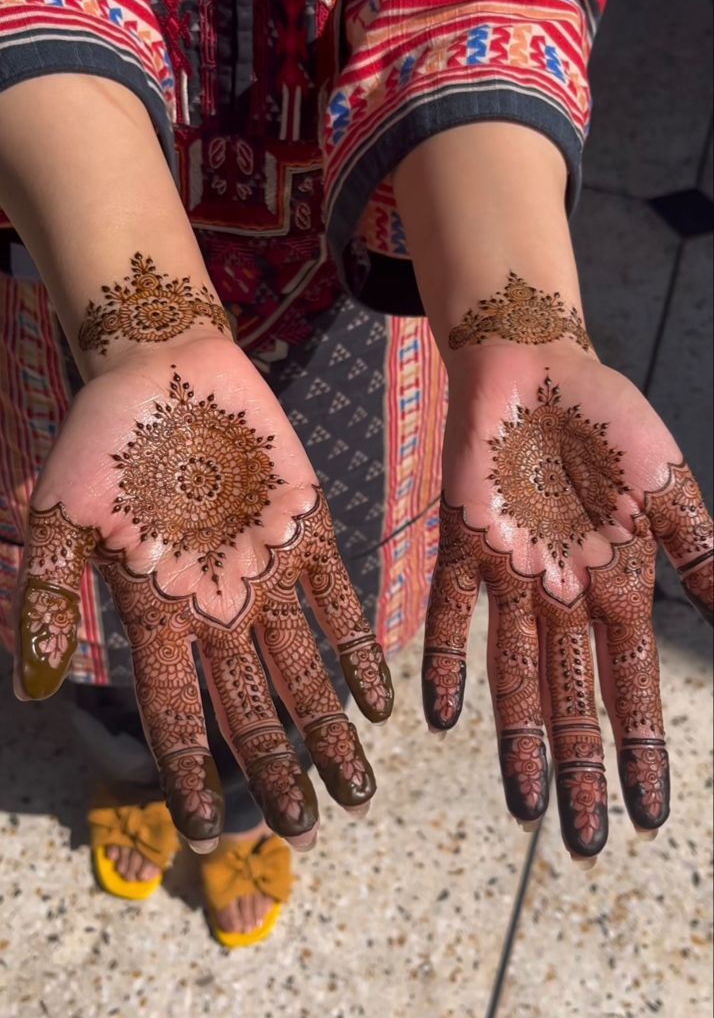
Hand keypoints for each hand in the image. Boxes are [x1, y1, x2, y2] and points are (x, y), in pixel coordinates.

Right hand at [13, 336, 392, 848]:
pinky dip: (360, 652)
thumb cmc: (102, 439)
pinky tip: (379, 702)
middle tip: (307, 829)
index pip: (177, 714)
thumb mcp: (60, 516)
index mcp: (159, 613)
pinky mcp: (308, 533)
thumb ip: (50, 597)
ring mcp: (267, 574)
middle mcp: (218, 607)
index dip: (193, 775)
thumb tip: (34, 685)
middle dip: (279, 769)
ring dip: (330, 731)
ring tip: (357, 791)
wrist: (165, 367)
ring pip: (304, 671)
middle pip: (251, 708)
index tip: (215, 835)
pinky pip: (340, 604)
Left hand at [424, 342, 712, 859]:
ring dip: (517, 740)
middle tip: (583, 844)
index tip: (647, 817)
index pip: (631, 686)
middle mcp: (560, 595)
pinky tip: (441, 717)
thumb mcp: (666, 487)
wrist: (533, 363)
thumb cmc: (607, 420)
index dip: (640, 752)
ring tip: (522, 806)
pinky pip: (447, 612)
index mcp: (614, 585)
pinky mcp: (460, 544)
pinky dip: (442, 661)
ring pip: (513, 675)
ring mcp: (508, 575)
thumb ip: (700, 552)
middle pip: (571, 699)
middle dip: (578, 771)